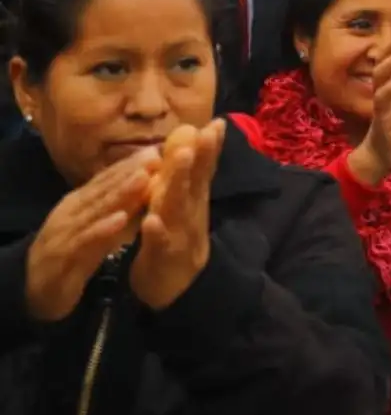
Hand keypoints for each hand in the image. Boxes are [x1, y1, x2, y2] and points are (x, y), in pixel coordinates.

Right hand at [25, 148, 158, 321]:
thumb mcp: (97, 228)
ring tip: (144, 178)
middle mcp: (72, 212)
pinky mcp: (64, 255)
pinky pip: (86, 240)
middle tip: (155, 156)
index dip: (131, 165)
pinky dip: (103, 228)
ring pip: (96, 209)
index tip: (157, 149)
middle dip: (130, 172)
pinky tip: (121, 219)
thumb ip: (117, 209)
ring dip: (120, 193)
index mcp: (80, 203)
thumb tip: (146, 185)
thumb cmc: (74, 255)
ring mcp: (66, 232)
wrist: (37, 288)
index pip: (106, 180)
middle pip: (103, 189)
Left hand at [129, 121, 226, 310]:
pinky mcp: (163, 258)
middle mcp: (191, 214)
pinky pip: (159, 244)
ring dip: (179, 183)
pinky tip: (151, 222)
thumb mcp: (186, 208)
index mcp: (194, 202)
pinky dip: (157, 233)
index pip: (204, 171)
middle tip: (202, 132)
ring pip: (178, 207)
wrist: (178, 291)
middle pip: (195, 183)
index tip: (216, 122)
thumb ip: (189, 179)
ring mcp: (180, 235)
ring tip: (181, 159)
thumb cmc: (176, 242)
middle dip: (200, 157)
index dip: (211, 148)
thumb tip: (192, 140)